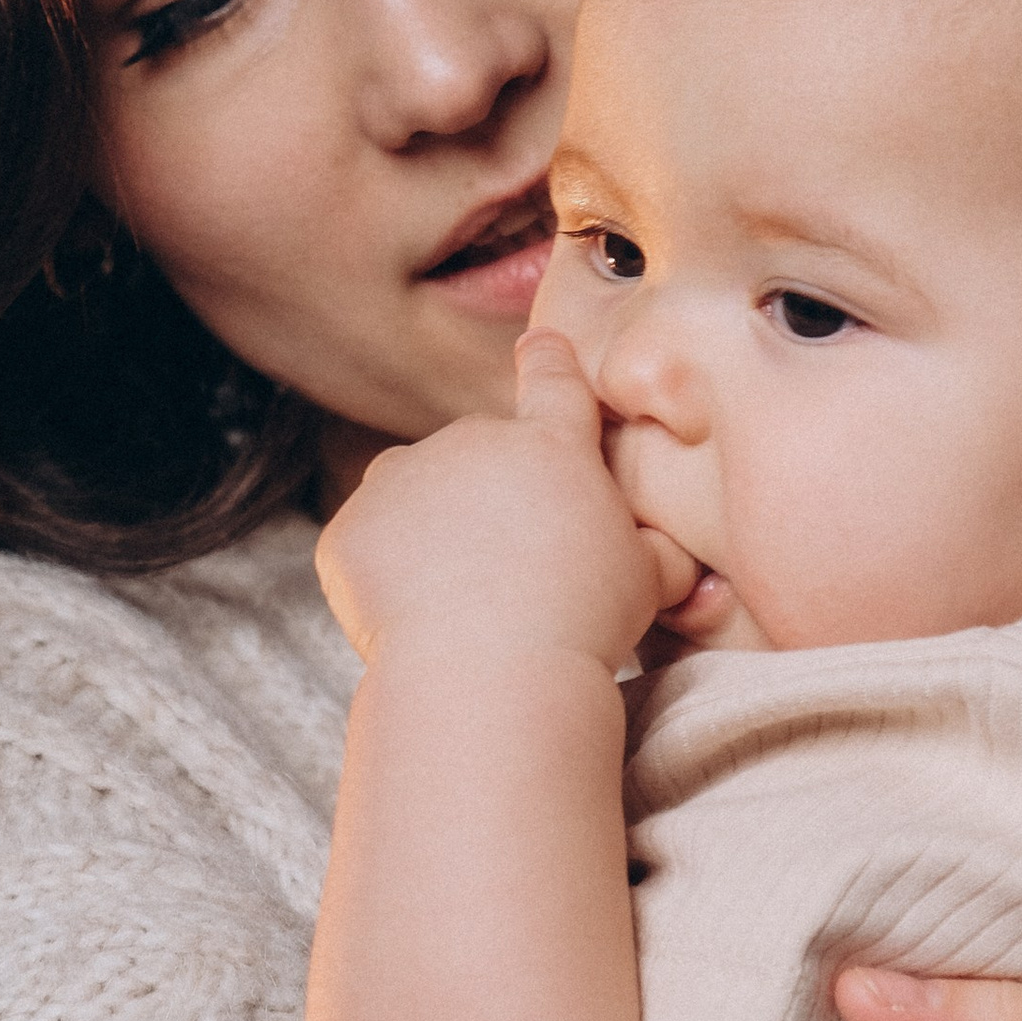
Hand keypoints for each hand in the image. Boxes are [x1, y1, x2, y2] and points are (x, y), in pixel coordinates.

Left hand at [316, 332, 693, 672]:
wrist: (487, 672)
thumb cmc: (581, 625)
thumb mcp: (649, 581)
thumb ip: (658, 551)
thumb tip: (672, 556)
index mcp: (550, 445)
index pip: (553, 380)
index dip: (547, 361)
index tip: (538, 348)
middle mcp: (470, 442)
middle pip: (477, 453)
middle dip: (488, 496)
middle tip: (509, 570)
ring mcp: (400, 480)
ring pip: (413, 492)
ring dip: (430, 526)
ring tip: (458, 597)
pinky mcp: (349, 530)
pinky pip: (364, 543)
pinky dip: (381, 573)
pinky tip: (412, 618)